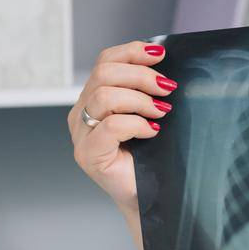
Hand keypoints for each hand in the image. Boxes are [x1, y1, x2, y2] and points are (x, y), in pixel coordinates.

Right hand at [68, 41, 177, 217]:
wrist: (149, 196)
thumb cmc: (151, 156)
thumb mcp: (150, 114)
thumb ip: (148, 89)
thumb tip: (165, 63)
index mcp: (93, 98)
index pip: (104, 61)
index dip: (131, 52)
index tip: (160, 54)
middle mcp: (81, 113)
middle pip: (103, 73)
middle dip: (141, 75)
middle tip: (167, 88)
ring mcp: (81, 134)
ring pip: (104, 96)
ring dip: (140, 100)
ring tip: (161, 112)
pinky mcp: (88, 154)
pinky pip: (110, 126)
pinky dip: (136, 124)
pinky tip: (152, 131)